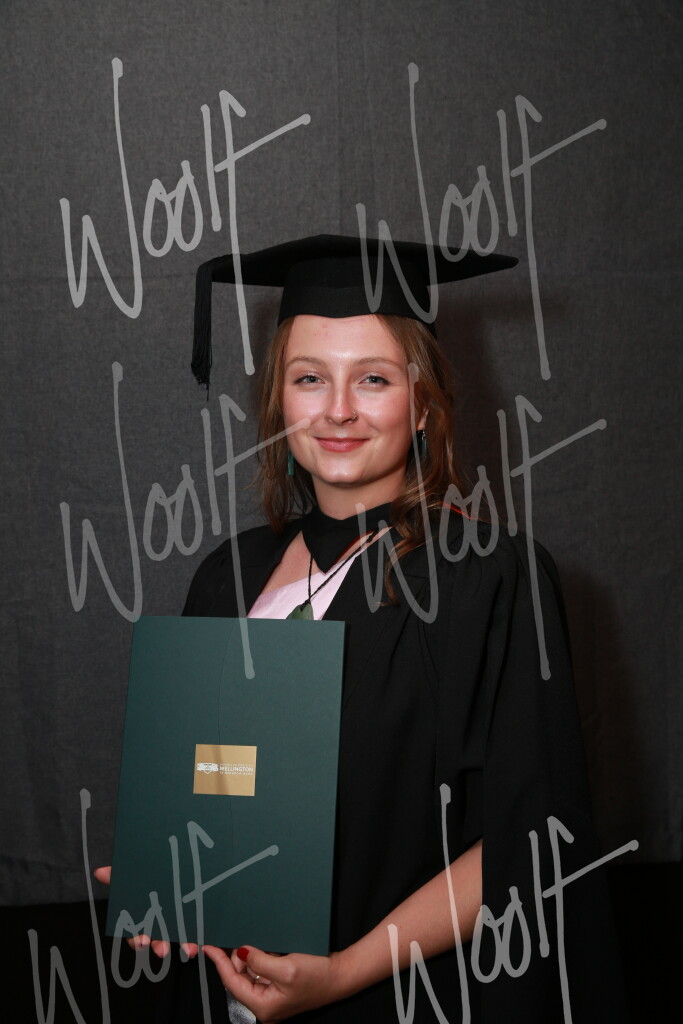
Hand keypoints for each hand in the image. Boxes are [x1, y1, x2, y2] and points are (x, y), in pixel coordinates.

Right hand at [93, 865, 198, 960]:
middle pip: (157, 943)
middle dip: (160, 946)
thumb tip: (99, 872)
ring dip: (184, 947)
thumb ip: (119, 875)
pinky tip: (205, 940)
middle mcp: (162, 927)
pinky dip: (203, 940)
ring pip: (180, 943)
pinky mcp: (197, 925)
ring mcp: (180, 928)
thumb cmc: (153, 877)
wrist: (182, 864)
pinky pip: (200, 937)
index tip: (142, 941)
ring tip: (189, 949)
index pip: (136, 935)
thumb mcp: (136, 875)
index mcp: (144, 919)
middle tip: (162, 949)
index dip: (138, 940)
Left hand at [202, 944, 347, 1022]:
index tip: (209, 946)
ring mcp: (272, 996)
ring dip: (253, 956)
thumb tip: (240, 952)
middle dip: (240, 957)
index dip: (219, 963)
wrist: (341, 975)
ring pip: (249, 971)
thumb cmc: (318, 976)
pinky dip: (262, 957)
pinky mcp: (279, 986)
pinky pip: (262, 970)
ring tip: (268, 947)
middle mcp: (265, 1004)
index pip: (232, 983)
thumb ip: (259, 961)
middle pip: (239, 977)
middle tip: (249, 940)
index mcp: (263, 1006)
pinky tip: (272, 950)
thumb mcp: (286, 968)